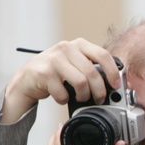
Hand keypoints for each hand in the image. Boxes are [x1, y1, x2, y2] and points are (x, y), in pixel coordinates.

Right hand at [3, 39, 119, 124]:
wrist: (28, 77)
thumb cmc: (57, 72)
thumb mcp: (76, 64)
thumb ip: (93, 68)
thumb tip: (117, 82)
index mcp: (79, 44)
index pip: (103, 55)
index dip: (113, 72)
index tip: (116, 85)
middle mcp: (66, 48)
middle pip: (93, 73)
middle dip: (99, 91)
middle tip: (98, 99)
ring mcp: (54, 59)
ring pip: (81, 82)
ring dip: (83, 96)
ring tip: (80, 98)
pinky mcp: (44, 72)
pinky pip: (63, 92)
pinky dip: (65, 100)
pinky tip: (62, 97)